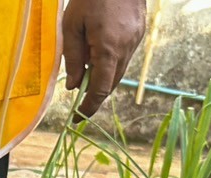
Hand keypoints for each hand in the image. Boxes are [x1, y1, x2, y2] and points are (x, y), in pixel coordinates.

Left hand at [61, 0, 147, 117]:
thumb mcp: (71, 27)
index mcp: (107, 49)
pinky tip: (98, 53)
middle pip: (111, 83)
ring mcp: (135, 41)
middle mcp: (126, 49)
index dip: (89, 107)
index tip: (78, 117)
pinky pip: (124, 57)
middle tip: (78, 95)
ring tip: (85, 70)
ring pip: (119, 71)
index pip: (99, 90)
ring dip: (103, 77)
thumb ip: (71, 58)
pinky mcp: (139, 33)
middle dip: (95, 93)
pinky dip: (111, 63)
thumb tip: (72, 86)